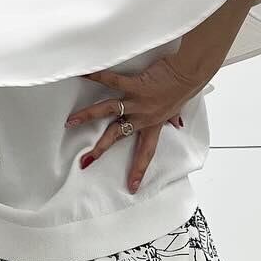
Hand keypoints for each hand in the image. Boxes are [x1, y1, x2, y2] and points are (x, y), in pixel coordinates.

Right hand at [64, 56, 202, 191]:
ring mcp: (137, 102)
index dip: (138, 171)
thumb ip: (173, 118)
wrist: (188, 73)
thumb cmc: (183, 88)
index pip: (145, 153)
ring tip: (71, 122)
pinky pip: (113, 80)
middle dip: (100, 149)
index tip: (132, 187)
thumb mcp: (178, 108)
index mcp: (153, 125)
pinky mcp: (135, 85)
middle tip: (85, 162)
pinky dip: (98, 76)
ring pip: (108, 111)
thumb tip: (177, 124)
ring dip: (88, 116)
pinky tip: (84, 74)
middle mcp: (143, 117)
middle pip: (117, 136)